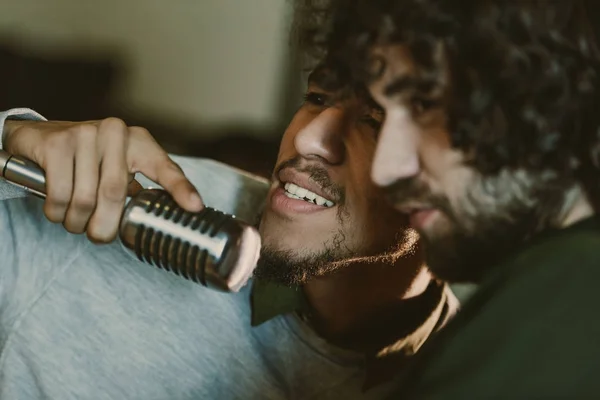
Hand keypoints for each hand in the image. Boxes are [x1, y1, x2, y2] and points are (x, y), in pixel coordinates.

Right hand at [3, 117, 203, 242]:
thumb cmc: (86, 159)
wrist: (37, 137)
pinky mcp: (56, 144)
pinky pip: (60, 194)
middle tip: (99, 236)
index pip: (164, 167)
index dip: (181, 188)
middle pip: (115, 194)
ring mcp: (84, 135)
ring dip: (77, 222)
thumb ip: (138, 187)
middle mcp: (114, 132)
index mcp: (138, 141)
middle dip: (105, 225)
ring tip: (75, 222)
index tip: (195, 207)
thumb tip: (160, 219)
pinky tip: (58, 211)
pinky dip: (57, 212)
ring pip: (86, 199)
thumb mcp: (119, 166)